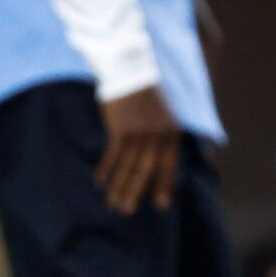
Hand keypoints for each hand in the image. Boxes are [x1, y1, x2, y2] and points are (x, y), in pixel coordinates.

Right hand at [96, 85, 179, 215]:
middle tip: (126, 211)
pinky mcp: (120, 128)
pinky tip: (100, 181)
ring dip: (119, 186)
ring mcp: (139, 132)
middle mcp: (158, 135)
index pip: (168, 165)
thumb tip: (176, 154)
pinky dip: (106, 170)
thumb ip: (168, 131)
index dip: (163, 186)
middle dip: (135, 192)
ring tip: (112, 202)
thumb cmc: (146, 88)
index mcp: (172, 132)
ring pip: (128, 166)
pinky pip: (113, 155)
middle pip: (146, 170)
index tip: (159, 205)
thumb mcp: (166, 110)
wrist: (129, 65)